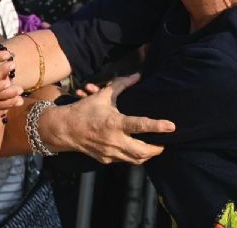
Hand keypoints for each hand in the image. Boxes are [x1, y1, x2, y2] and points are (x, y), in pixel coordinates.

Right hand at [38, 74, 174, 163]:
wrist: (64, 129)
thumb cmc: (84, 110)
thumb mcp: (102, 96)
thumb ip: (121, 85)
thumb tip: (137, 75)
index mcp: (114, 123)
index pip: (140, 125)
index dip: (157, 126)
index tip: (172, 126)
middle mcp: (114, 140)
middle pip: (143, 152)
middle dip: (157, 149)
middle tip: (164, 143)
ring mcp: (110, 153)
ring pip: (136, 160)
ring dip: (147, 155)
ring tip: (153, 148)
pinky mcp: (106, 159)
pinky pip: (125, 161)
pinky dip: (133, 156)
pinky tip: (135, 149)